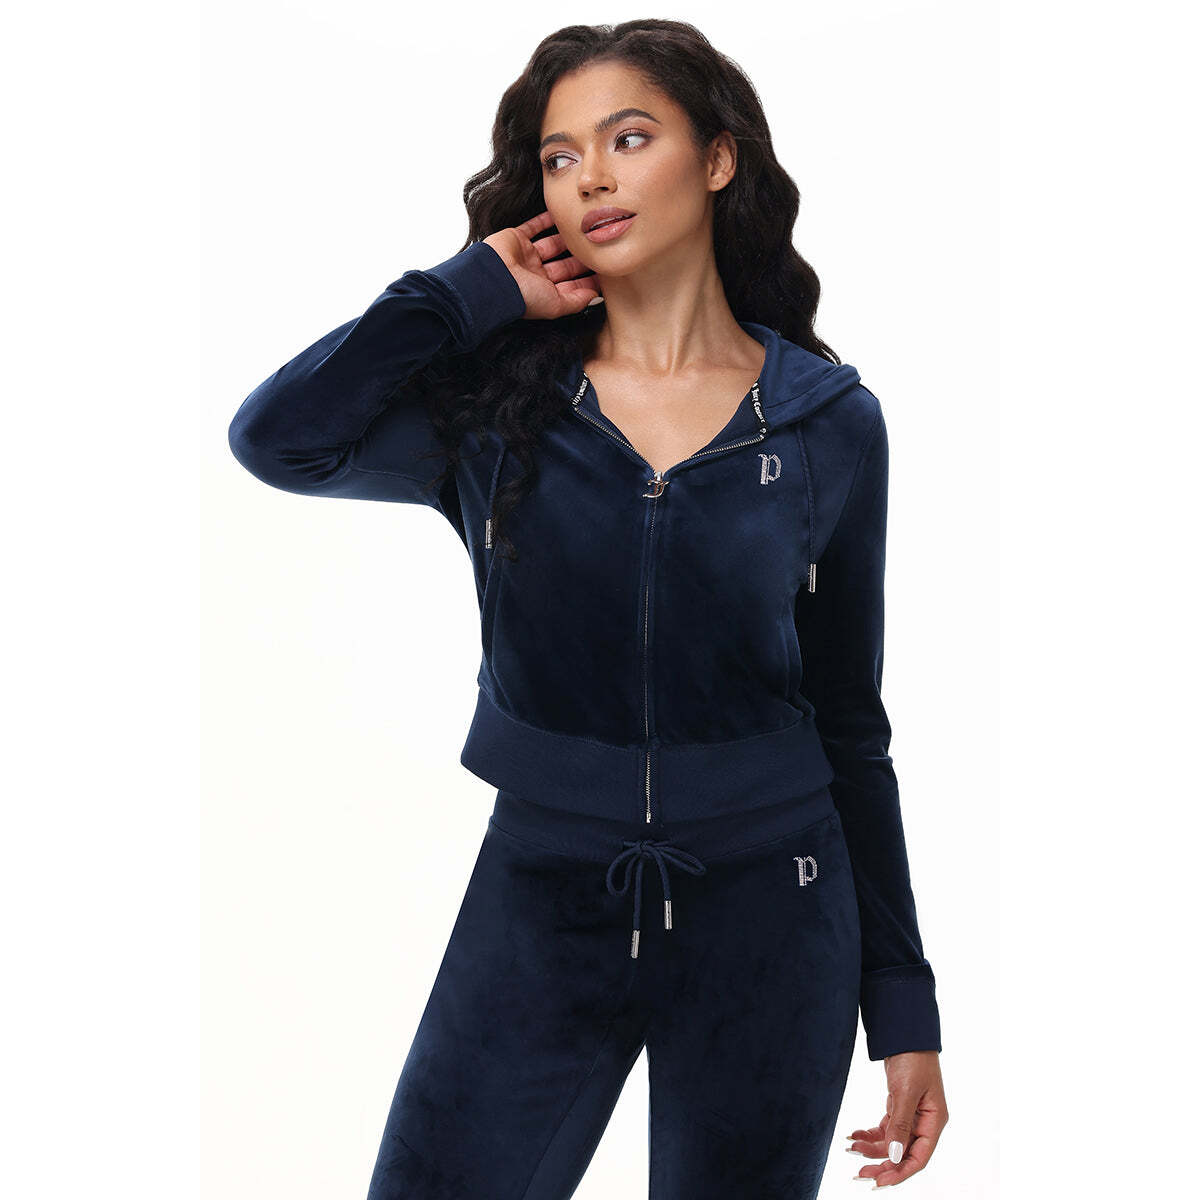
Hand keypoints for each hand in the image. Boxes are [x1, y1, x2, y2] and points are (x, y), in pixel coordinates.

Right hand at [484, 211, 602, 320]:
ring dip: (567, 238)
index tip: (606, 272)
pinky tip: (561, 214)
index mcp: (544, 292)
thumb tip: (595, 297)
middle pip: (564, 265)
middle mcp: (535, 275)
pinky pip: (533, 226)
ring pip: (552, 244)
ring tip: (586, 229)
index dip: (588, 280)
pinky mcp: (515, 238)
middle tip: (600, 247)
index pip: (571, 285)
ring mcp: (525, 256)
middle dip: (581, 259)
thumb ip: (576, 301)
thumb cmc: (521, 296)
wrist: (493, 279)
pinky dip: (546, 219)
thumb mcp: (556, 305)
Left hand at [846, 1050, 947, 1187]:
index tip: (879, 1181)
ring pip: (892, 1141)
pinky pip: (885, 1127)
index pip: (919, 1158)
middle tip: (860, 1172)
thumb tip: (895, 1156)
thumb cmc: (912, 1058)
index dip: (900, 1173)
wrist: (904, 1032)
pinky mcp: (898, 1105)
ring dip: (872, 1148)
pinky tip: (855, 1136)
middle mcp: (924, 1122)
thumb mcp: (905, 1092)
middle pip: (904, 1153)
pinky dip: (870, 1133)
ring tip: (851, 1149)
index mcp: (933, 1122)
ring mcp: (911, 1114)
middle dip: (883, 1164)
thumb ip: (900, 1125)